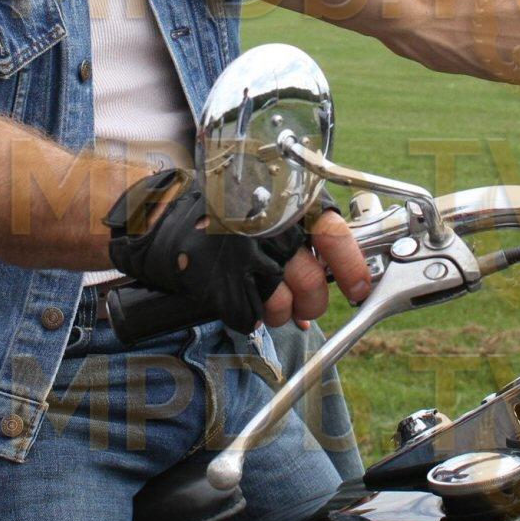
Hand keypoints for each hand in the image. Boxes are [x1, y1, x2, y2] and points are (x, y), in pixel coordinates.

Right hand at [107, 170, 370, 331]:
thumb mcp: (268, 203)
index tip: (359, 289)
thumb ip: (303, 234)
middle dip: (311, 302)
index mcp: (284, 202)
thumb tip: (338, 275)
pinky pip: (248, 318)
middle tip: (303, 302)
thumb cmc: (222, 210)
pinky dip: (246, 316)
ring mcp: (243, 257)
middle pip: (312, 283)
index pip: (334, 236)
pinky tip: (236, 297)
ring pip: (282, 307)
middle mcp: (268, 227)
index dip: (352, 268)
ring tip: (264, 296)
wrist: (160, 216)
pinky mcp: (220, 283)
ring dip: (278, 312)